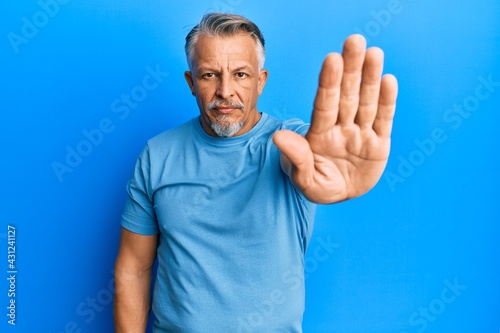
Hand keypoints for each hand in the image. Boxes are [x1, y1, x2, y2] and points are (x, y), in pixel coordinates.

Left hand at [273, 34, 397, 203]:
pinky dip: (387, 102)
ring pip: (367, 102)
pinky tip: (388, 80)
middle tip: (354, 41)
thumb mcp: (303, 177)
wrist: (338, 196)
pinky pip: (384, 121)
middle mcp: (340, 128)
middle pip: (347, 95)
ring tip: (374, 53)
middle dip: (351, 69)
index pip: (324, 104)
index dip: (328, 82)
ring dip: (371, 78)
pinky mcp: (379, 144)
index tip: (331, 59)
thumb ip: (295, 157)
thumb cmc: (316, 184)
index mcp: (319, 133)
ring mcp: (361, 134)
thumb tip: (278, 136)